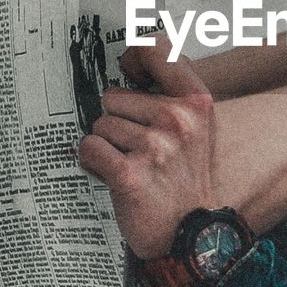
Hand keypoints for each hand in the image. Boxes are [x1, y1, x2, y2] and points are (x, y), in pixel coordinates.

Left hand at [78, 36, 214, 259]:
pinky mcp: (129, 174)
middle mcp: (177, 120)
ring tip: (131, 166)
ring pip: (100, 125)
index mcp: (196, 103)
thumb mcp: (196, 128)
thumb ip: (170, 94)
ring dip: (107, 146)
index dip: (135, 58)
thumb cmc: (185, 180)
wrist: (191, 235)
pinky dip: (92, 163)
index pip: (156, 50)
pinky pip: (89, 148)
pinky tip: (112, 176)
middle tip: (138, 148)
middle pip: (114, 95)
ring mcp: (154, 147)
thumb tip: (131, 61)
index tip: (132, 73)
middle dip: (117, 120)